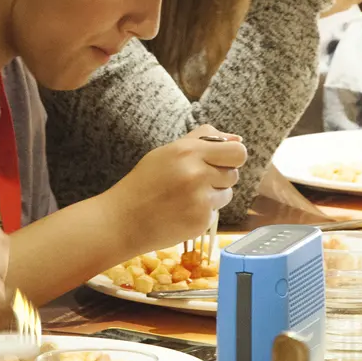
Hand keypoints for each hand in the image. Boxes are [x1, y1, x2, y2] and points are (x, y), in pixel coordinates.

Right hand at [109, 125, 245, 249]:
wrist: (123, 219)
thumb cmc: (145, 182)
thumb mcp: (168, 152)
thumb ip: (203, 139)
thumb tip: (237, 139)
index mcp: (188, 151)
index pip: (238, 152)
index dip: (231, 158)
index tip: (220, 162)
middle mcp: (197, 173)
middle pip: (234, 174)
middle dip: (222, 177)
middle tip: (199, 181)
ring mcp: (200, 199)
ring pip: (227, 194)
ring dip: (213, 196)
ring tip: (185, 197)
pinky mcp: (201, 221)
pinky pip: (215, 213)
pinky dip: (202, 213)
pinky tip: (181, 212)